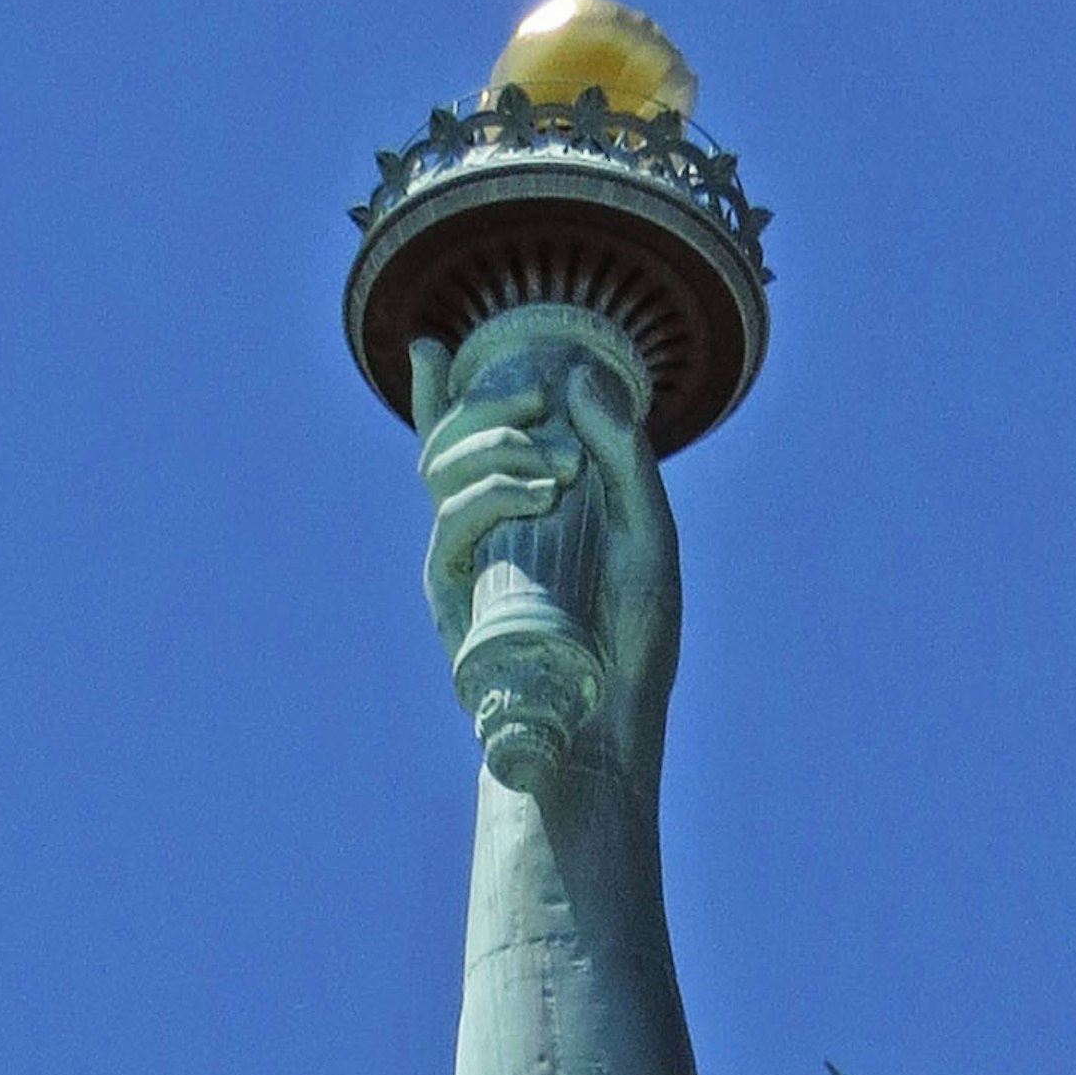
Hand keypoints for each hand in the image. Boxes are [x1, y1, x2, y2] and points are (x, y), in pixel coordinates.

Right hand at [415, 319, 679, 791]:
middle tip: (540, 392)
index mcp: (516, 505)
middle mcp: (479, 526)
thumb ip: (625, 457)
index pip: (463, 438)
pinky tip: (536, 495)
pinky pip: (449, 525)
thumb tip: (581, 374)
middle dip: (486, 400)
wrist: (611, 726)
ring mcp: (461, 557)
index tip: (429, 348)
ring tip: (557, 465)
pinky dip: (489, 494)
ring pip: (440, 470)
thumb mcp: (647, 536)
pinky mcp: (452, 595)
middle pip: (447, 438)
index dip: (432, 392)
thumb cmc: (632, 640)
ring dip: (493, 445)